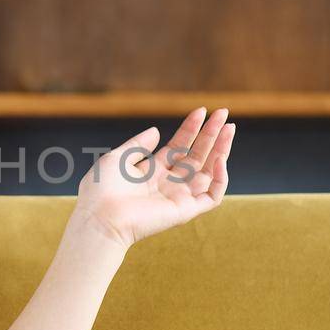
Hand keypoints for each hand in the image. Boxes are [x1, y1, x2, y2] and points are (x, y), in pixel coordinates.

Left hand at [74, 107, 235, 248]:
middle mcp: (167, 183)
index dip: (190, 129)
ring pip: (209, 172)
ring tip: (230, 128)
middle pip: (196, 156)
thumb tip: (156, 131)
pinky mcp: (185, 211)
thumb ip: (138, 145)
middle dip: (211, 135)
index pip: (178, 147)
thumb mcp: (117, 158)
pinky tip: (219, 159)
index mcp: (151, 171)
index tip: (201, 111)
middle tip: (223, 113)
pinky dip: (220, 179)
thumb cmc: (101, 191)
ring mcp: (178, 197)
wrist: (100, 218)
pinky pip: (212, 196)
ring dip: (221, 150)